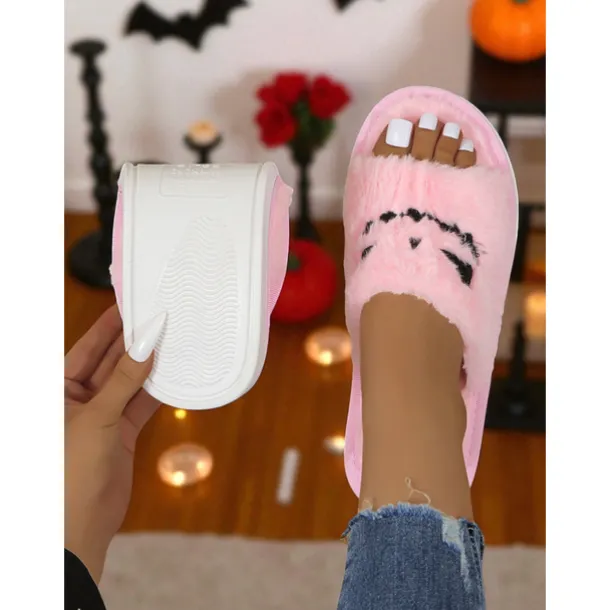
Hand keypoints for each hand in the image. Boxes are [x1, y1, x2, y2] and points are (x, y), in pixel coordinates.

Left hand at [64, 305, 165, 582]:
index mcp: (57, 392)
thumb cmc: (72, 469)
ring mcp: (101, 415)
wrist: (80, 525)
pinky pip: (141, 403)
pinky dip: (157, 391)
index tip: (130, 305)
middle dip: (131, 343)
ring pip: (128, 382)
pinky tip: (173, 374)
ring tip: (170, 340)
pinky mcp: (121, 431)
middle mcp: (77, 399)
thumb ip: (124, 381)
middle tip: (157, 319)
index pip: (84, 349)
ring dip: (147, 365)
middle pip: (108, 362)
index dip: (107, 327)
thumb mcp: (97, 419)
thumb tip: (146, 345)